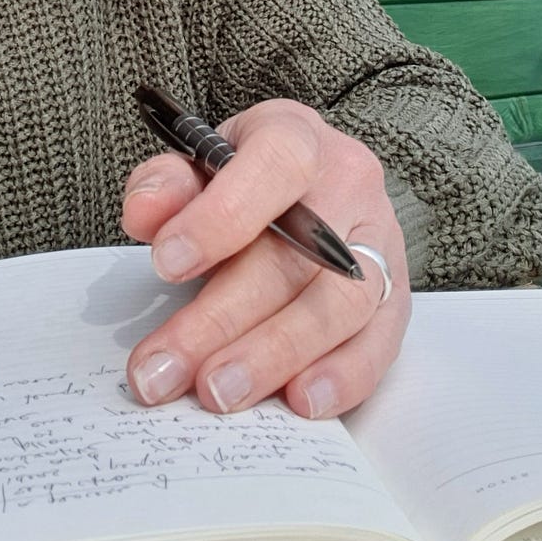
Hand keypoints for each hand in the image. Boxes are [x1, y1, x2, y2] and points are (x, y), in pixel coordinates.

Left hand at [120, 98, 409, 418]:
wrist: (307, 191)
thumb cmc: (243, 183)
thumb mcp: (197, 167)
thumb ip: (166, 185)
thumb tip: (145, 212)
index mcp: (297, 138)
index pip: (273, 167)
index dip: (221, 217)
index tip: (166, 264)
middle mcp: (350, 184)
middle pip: (293, 257)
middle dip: (221, 319)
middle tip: (165, 368)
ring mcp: (380, 243)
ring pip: (339, 305)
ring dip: (274, 357)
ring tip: (217, 394)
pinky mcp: (396, 300)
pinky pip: (379, 343)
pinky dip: (341, 377)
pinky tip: (298, 402)